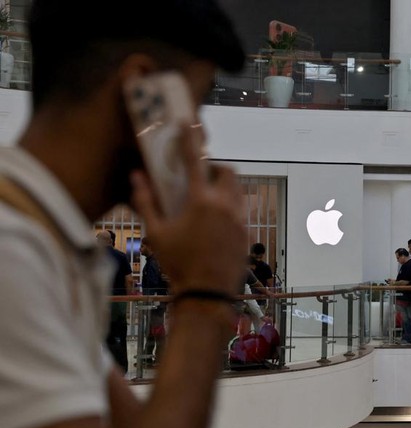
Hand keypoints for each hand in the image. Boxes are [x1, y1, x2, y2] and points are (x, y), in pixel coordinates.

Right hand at [131, 123, 246, 295]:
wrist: (207, 294)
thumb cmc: (178, 264)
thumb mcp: (156, 233)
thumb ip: (146, 202)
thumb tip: (136, 177)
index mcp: (201, 201)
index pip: (195, 160)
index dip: (190, 138)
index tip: (188, 123)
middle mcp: (225, 205)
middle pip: (227, 171)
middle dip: (215, 167)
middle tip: (200, 175)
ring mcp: (239, 219)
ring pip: (238, 190)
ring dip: (224, 186)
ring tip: (207, 198)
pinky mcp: (247, 232)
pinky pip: (241, 210)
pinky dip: (229, 206)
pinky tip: (215, 221)